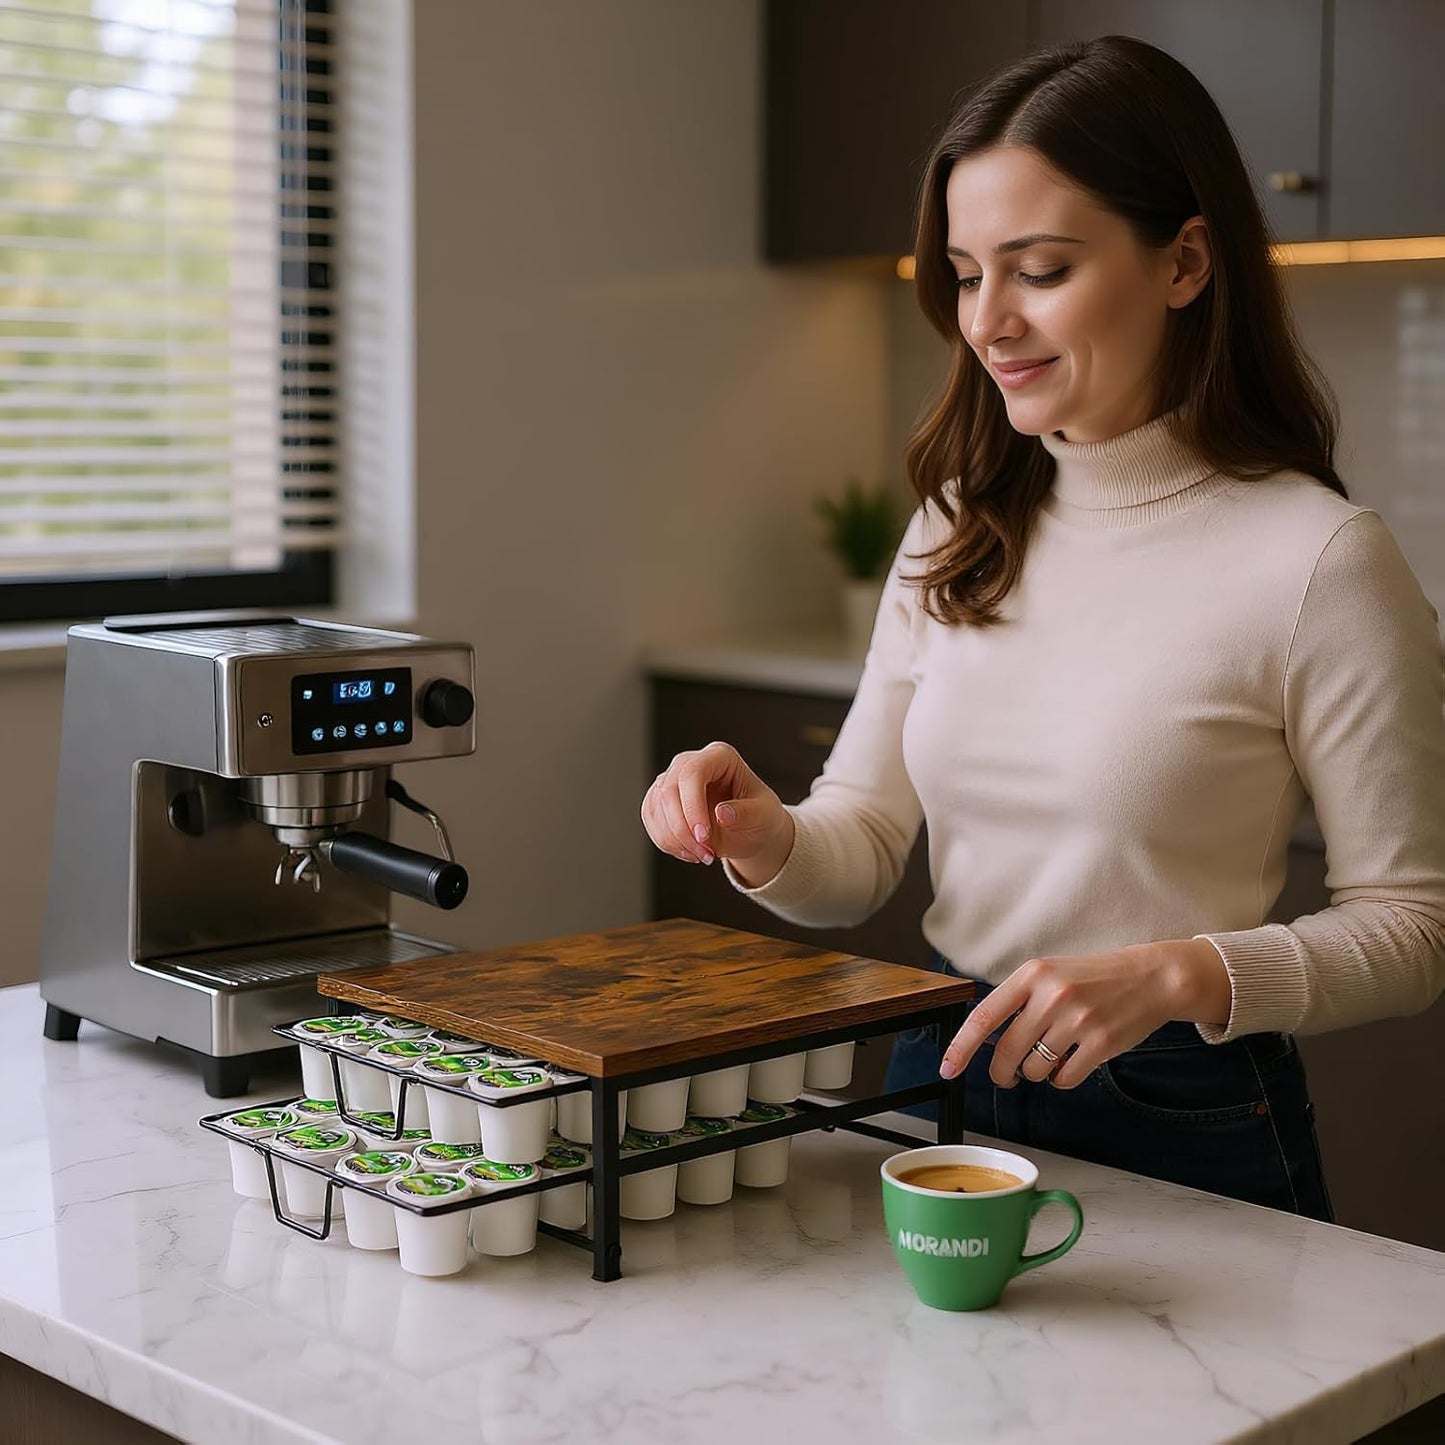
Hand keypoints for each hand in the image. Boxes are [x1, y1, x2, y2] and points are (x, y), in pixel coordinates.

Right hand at [640, 741, 794, 884]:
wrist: (749, 829)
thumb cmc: (759, 816)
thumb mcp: (764, 816)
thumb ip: (747, 813)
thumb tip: (721, 813)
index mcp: (719, 757)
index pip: (693, 773)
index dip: (693, 806)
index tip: (704, 837)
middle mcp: (690, 763)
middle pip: (669, 791)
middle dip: (683, 830)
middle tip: (706, 854)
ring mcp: (671, 780)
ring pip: (656, 807)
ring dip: (674, 840)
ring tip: (702, 856)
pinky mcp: (660, 800)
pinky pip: (651, 819)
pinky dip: (666, 841)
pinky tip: (688, 852)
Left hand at [938, 939, 1231, 1090]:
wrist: (1150, 977)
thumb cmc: (1093, 978)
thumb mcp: (1050, 974)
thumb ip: (1018, 1001)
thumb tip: (984, 1041)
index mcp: (1032, 974)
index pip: (984, 1017)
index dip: (960, 1047)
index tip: (947, 1069)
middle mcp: (1051, 995)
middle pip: (1007, 1052)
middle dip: (1002, 1073)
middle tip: (1007, 1076)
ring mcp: (1077, 1019)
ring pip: (1035, 1069)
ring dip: (1038, 1073)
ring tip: (1053, 1055)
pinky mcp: (1101, 1042)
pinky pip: (1064, 1079)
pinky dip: (1062, 1079)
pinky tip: (1072, 1063)